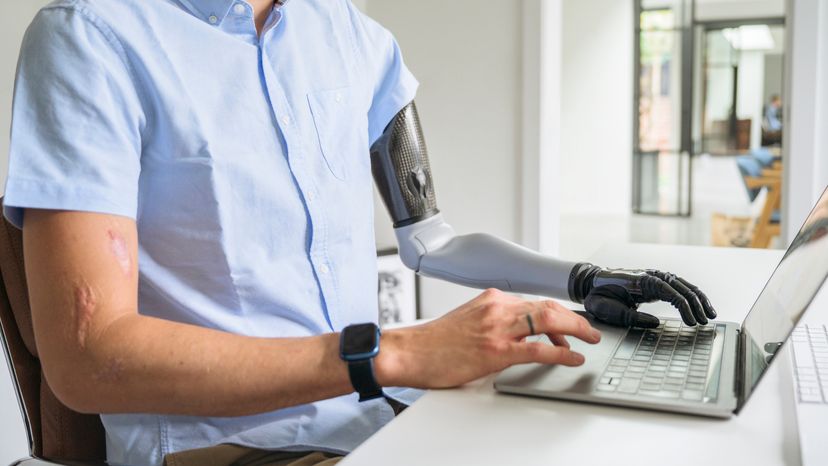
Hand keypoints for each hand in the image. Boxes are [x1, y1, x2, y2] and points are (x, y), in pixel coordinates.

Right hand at [374, 289, 601, 388]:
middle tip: (591, 330)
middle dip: (575, 318)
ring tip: (588, 340)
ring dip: (575, 330)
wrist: (410, 352)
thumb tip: (518, 335)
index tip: (569, 323)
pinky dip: (561, 353)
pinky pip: (539, 349)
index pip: (534, 302)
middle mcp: (496, 308)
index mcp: (490, 299)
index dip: (558, 313)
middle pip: (548, 306)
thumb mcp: (468, 321)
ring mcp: (497, 328)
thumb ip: (493, 322)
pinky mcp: (496, 351)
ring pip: (548, 320)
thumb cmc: (434, 342)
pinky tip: (572, 358)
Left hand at [569, 263, 716, 327]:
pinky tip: (698, 307)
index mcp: (642, 281)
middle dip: (697, 305)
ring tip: (709, 315)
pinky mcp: (656, 282)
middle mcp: (652, 275)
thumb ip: (630, 317)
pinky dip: (690, 297)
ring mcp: (656, 277)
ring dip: (699, 300)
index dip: (685, 308)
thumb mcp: (608, 309)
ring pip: (685, 286)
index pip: (671, 292)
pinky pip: (678, 288)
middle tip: (705, 322)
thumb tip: (655, 323)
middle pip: (683, 287)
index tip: (691, 322)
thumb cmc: (599, 295)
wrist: (592, 283)